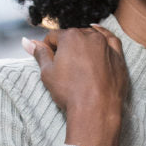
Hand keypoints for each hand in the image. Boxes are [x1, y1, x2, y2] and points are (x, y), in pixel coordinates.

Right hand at [23, 25, 128, 145]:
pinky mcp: (118, 56)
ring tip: (78, 60)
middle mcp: (90, 36)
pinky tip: (98, 37)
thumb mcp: (47, 72)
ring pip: (91, 38)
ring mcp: (106, 45)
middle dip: (66, 47)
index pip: (53, 37)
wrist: (96, 109)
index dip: (48, 48)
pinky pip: (111, 41)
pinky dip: (104, 39)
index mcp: (70, 36)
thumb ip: (39, 53)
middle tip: (63, 66)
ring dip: (83, 44)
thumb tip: (26, 41)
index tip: (48, 60)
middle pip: (73, 37)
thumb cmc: (70, 91)